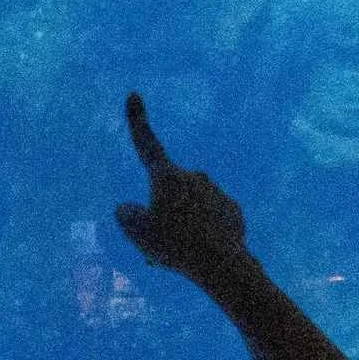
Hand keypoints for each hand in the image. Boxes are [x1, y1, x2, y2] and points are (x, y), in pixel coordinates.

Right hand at [112, 94, 256, 296]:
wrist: (222, 265)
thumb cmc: (175, 246)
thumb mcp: (137, 233)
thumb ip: (126, 216)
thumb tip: (127, 208)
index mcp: (167, 176)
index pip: (146, 144)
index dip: (137, 120)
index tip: (134, 94)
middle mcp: (193, 176)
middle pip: (169, 193)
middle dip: (163, 211)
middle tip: (161, 244)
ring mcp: (216, 191)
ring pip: (191, 207)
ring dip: (184, 224)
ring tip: (184, 252)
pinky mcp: (233, 209)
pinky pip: (211, 219)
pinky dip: (205, 232)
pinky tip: (206, 251)